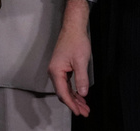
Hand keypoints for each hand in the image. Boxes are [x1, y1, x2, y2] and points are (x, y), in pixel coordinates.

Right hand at [48, 0, 92, 116]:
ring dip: (74, 98)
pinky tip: (80, 95)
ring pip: (65, 89)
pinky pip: (66, 83)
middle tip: (85, 112)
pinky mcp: (62, 67)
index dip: (71, 104)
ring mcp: (57, 70)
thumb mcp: (81, 61)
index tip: (79, 112)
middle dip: (74, 103)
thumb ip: (81, 79)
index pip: (63, 93)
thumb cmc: (76, 40)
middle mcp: (54, 72)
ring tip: (84, 106)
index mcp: (56, 71)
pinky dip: (73, 90)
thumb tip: (82, 93)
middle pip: (63, 93)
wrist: (74, 27)